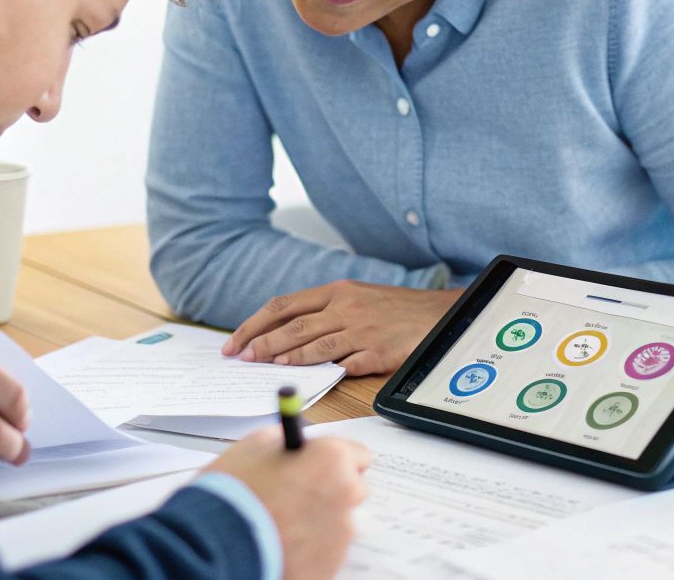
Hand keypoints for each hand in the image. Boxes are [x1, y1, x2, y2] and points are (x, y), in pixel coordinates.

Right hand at [203, 429, 370, 579]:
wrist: (213, 546)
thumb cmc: (231, 496)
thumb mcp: (253, 447)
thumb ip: (284, 442)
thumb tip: (292, 445)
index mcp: (332, 460)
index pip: (358, 455)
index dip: (334, 460)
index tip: (319, 465)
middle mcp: (345, 496)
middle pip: (351, 490)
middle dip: (329, 492)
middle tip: (295, 497)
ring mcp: (340, 536)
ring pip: (336, 525)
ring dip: (317, 523)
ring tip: (280, 526)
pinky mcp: (329, 567)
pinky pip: (323, 553)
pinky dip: (307, 550)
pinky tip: (279, 546)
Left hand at [221, 281, 459, 375]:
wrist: (438, 314)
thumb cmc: (393, 308)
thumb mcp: (355, 298)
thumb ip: (322, 312)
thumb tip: (283, 333)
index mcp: (336, 292)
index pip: (283, 306)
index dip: (255, 324)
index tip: (235, 342)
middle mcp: (345, 308)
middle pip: (294, 326)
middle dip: (262, 344)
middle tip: (241, 359)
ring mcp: (363, 330)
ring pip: (316, 344)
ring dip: (287, 358)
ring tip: (266, 369)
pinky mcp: (379, 351)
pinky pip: (349, 363)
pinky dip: (329, 371)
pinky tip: (311, 379)